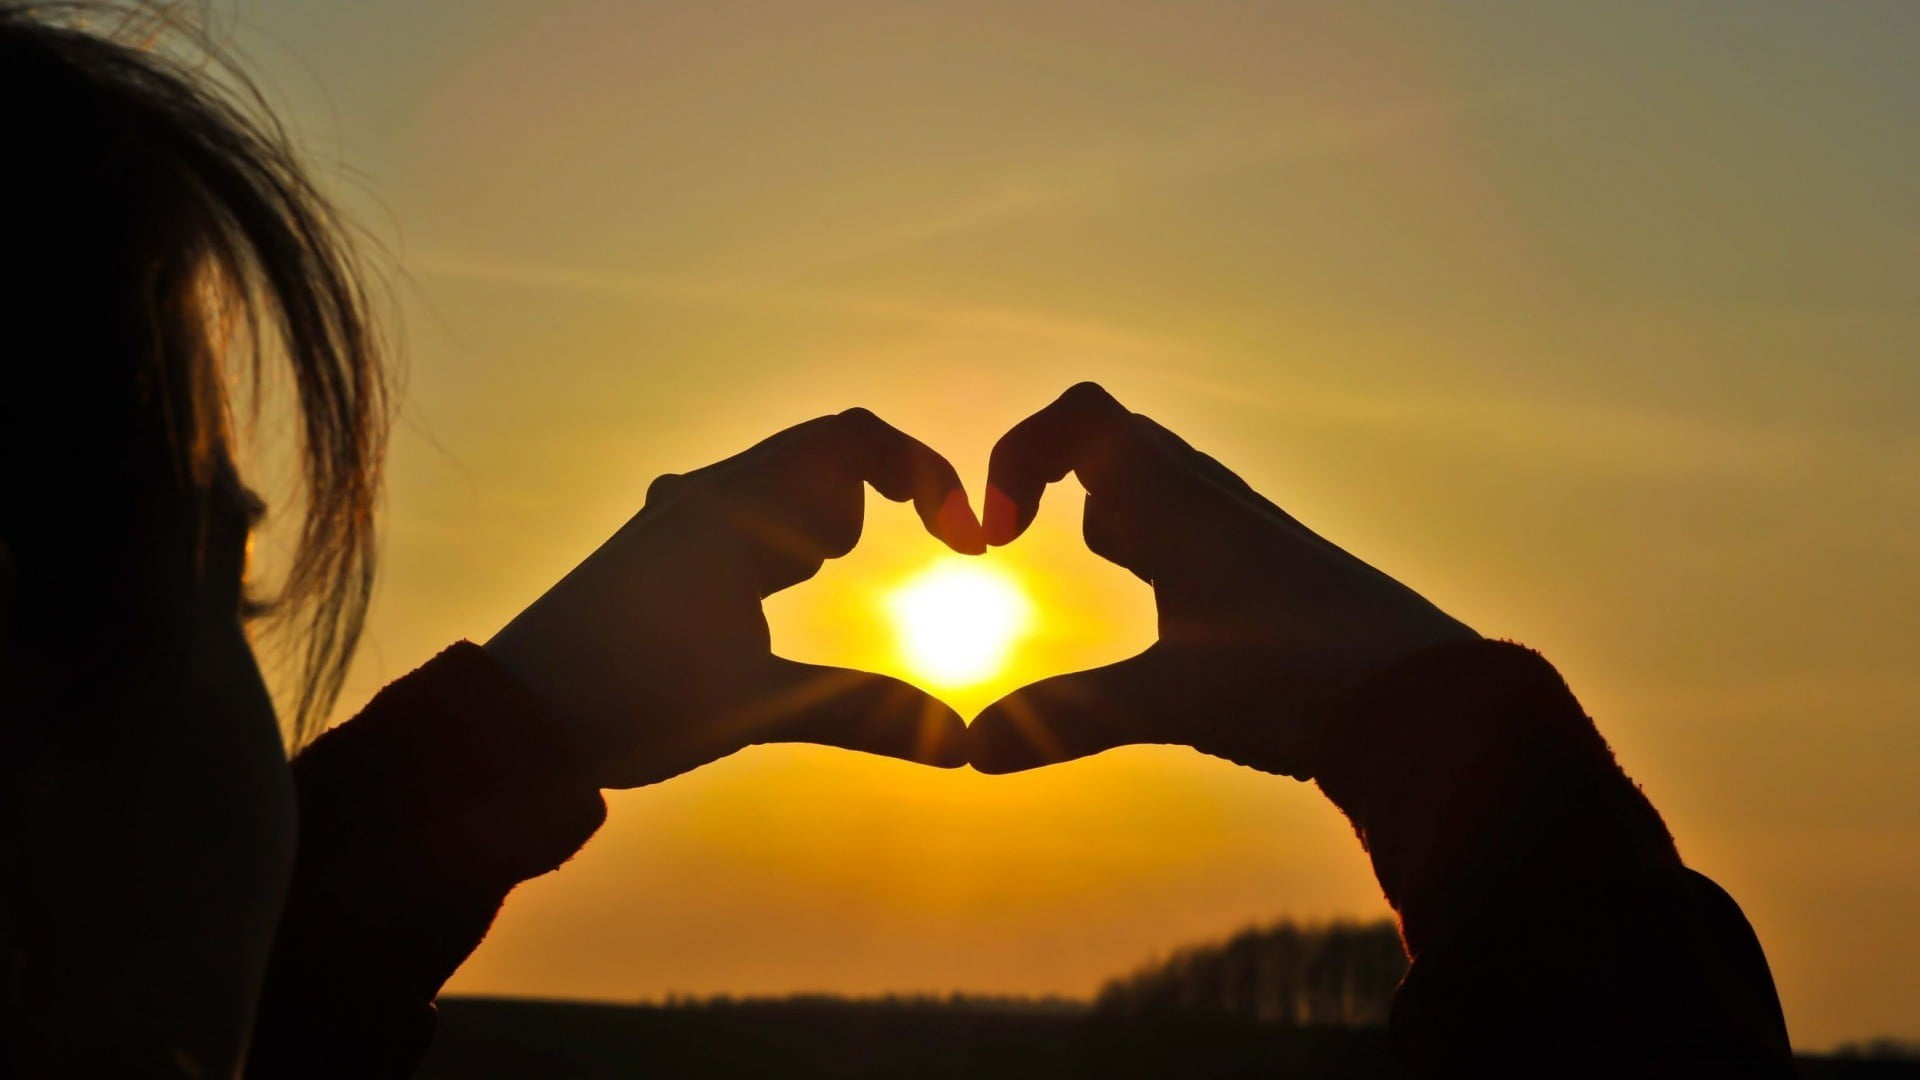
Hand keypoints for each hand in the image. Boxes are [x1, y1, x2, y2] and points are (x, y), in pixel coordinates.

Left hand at [487, 408, 984, 788]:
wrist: (513, 721)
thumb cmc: (624, 702)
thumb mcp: (755, 707)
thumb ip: (864, 715)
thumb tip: (964, 746)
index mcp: (732, 509)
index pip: (852, 438)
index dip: (927, 474)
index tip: (968, 541)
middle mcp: (706, 498)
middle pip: (823, 452)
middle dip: (885, 494)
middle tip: (912, 558)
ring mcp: (680, 522)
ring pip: (783, 482)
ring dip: (830, 515)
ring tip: (827, 574)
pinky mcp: (664, 553)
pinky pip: (750, 512)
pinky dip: (791, 535)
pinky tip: (782, 582)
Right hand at [967, 383, 1476, 778]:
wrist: (1432, 700)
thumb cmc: (1308, 680)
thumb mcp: (1175, 701)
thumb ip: (1069, 717)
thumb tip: (969, 750)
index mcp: (1180, 503)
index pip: (1083, 416)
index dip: (1020, 454)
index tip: (999, 533)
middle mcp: (1213, 501)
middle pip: (1115, 440)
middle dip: (1054, 480)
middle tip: (1025, 544)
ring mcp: (1248, 533)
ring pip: (1158, 483)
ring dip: (1111, 512)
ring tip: (1110, 572)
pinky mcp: (1275, 572)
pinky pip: (1194, 525)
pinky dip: (1154, 546)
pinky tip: (1167, 614)